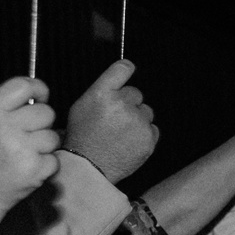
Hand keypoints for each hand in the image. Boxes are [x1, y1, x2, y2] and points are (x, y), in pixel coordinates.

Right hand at [0, 77, 60, 232]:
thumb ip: (4, 106)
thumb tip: (35, 94)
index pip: (22, 86)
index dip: (38, 88)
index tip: (41, 96)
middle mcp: (6, 127)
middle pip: (46, 112)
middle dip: (41, 123)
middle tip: (27, 134)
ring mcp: (21, 148)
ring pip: (53, 136)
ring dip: (44, 145)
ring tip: (25, 153)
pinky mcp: (34, 168)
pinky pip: (54, 159)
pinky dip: (45, 164)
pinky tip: (27, 167)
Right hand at [63, 59, 158, 180]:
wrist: (90, 166)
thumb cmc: (82, 137)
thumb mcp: (81, 107)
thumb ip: (102, 91)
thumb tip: (121, 76)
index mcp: (102, 94)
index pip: (121, 69)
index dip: (127, 68)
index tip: (129, 68)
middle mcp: (122, 105)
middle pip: (136, 93)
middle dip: (128, 102)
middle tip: (115, 118)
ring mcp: (138, 122)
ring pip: (146, 111)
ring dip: (137, 118)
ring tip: (120, 132)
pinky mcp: (149, 138)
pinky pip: (152, 128)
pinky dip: (143, 134)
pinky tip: (128, 141)